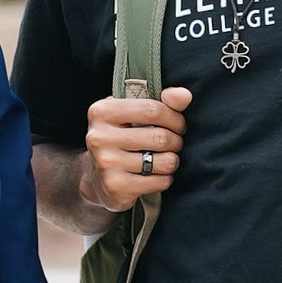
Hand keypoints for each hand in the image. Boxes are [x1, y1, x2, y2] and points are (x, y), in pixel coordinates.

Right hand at [83, 85, 189, 214]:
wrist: (96, 178)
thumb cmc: (122, 139)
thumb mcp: (134, 114)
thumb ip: (162, 101)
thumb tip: (184, 95)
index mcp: (102, 111)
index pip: (152, 109)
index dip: (174, 118)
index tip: (178, 125)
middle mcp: (100, 137)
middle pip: (161, 137)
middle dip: (176, 141)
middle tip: (173, 144)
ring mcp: (106, 163)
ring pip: (165, 161)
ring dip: (172, 161)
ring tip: (164, 159)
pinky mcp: (116, 187)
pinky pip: (160, 181)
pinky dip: (165, 179)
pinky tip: (155, 176)